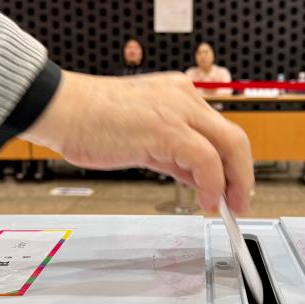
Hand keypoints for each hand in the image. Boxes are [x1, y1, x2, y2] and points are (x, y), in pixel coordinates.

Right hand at [21, 71, 253, 212]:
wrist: (61, 108)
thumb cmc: (90, 121)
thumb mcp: (143, 138)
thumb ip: (174, 156)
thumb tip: (198, 178)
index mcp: (179, 96)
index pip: (219, 132)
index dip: (231, 164)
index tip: (231, 187)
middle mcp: (184, 99)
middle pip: (234, 138)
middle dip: (243, 175)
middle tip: (240, 201)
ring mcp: (178, 111)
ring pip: (230, 146)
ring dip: (235, 182)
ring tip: (227, 206)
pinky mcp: (167, 129)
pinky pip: (206, 160)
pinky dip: (213, 184)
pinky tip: (207, 200)